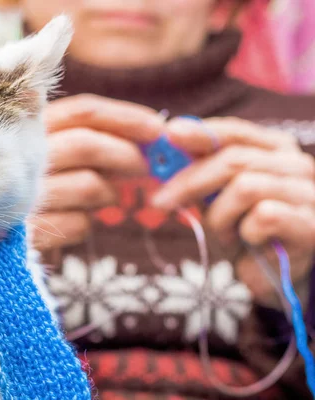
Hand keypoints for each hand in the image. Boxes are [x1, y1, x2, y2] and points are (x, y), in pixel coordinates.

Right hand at [30, 94, 162, 251]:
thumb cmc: (17, 184)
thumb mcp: (37, 150)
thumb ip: (81, 139)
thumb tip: (147, 140)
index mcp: (26, 128)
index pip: (82, 111)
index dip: (124, 117)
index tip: (157, 128)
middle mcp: (20, 156)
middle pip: (87, 145)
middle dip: (128, 155)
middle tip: (148, 168)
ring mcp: (20, 194)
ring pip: (90, 186)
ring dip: (110, 194)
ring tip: (107, 197)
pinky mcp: (27, 231)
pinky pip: (79, 224)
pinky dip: (85, 224)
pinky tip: (72, 220)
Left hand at [154, 116, 314, 305]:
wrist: (271, 277)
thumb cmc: (241, 232)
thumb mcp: (214, 196)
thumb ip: (198, 171)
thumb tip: (166, 147)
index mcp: (274, 150)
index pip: (236, 132)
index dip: (201, 133)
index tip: (168, 134)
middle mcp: (297, 165)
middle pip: (234, 160)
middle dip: (190, 181)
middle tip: (160, 200)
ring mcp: (308, 194)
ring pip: (245, 187)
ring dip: (220, 215)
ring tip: (223, 233)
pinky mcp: (311, 225)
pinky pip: (264, 216)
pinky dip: (244, 232)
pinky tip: (248, 242)